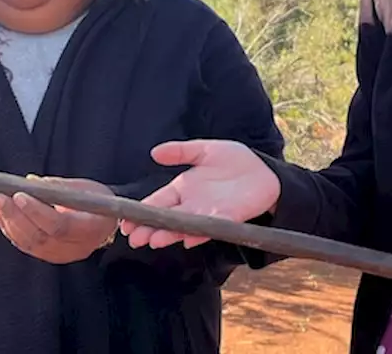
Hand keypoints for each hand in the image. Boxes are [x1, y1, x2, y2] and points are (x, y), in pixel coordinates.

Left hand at [0, 177, 117, 264]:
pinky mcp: (49, 257)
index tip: (19, 194)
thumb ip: (60, 187)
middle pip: (40, 237)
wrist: (104, 222)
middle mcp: (76, 248)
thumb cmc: (96, 201)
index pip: (60, 226)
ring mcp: (61, 256)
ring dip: (7, 220)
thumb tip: (31, 182)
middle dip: (14, 215)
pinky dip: (9, 228)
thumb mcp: (87, 188)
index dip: (37, 211)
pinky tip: (0, 212)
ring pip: (29, 243)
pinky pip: (25, 245)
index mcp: (91, 229)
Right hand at [120, 139, 278, 249]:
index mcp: (184, 188)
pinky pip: (210, 228)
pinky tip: (186, 240)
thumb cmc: (236, 161)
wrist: (266, 171)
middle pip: (165, 218)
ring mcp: (208, 213)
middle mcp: (192, 204)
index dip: (140, 212)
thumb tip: (154, 152)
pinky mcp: (227, 218)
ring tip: (153, 240)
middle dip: (148, 228)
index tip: (125, 222)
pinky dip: (198, 234)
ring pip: (183, 227)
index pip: (157, 202)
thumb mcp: (206, 150)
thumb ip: (180, 151)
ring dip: (169, 234)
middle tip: (133, 238)